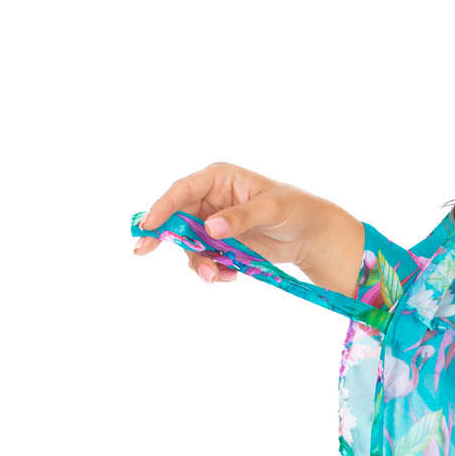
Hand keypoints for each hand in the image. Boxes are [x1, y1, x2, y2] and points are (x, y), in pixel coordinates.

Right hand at [131, 162, 343, 285]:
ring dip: (198, 262)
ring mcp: (213, 223)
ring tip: (216, 276)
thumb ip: (241, 217)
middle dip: (168, 238)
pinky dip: (213, 270)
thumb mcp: (271, 209)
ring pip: (189, 244)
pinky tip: (231, 276)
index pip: (183, 190)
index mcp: (219, 179)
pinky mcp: (221, 244)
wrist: (312, 235)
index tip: (148, 226)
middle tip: (142, 251)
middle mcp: (211, 199)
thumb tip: (210, 227)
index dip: (162, 207)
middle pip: (177, 218)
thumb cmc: (295, 210)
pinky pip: (205, 259)